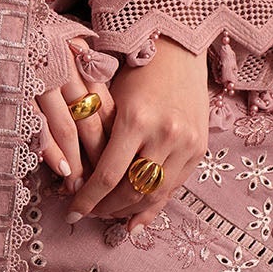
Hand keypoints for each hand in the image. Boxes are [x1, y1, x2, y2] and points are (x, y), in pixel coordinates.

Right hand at [34, 40, 115, 191]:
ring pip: (66, 128)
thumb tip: (110, 103)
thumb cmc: (37, 34)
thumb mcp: (69, 40)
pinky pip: (37, 125)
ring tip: (79, 185)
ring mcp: (39, 81)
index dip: (113, 137)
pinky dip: (50, 149)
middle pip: (90, 121)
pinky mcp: (15, 90)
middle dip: (97, 157)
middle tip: (102, 184)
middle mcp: (64, 69)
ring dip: (75, 161)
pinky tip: (59, 169)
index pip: (106, 105)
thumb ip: (90, 67)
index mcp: (81, 58)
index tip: (119, 162)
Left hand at [63, 35, 209, 235]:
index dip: (88, 200)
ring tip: (109, 216)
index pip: (108, 175)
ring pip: (155, 195)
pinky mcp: (199, 149)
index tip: (73, 213)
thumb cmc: (135, 72)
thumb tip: (75, 182)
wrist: (178, 51)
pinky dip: (154, 205)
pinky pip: (174, 187)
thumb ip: (97, 140)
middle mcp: (165, 134)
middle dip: (107, 209)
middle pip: (132, 191)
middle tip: (90, 214)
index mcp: (136, 119)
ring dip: (129, 211)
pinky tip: (136, 220)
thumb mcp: (110, 100)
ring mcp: (186, 143)